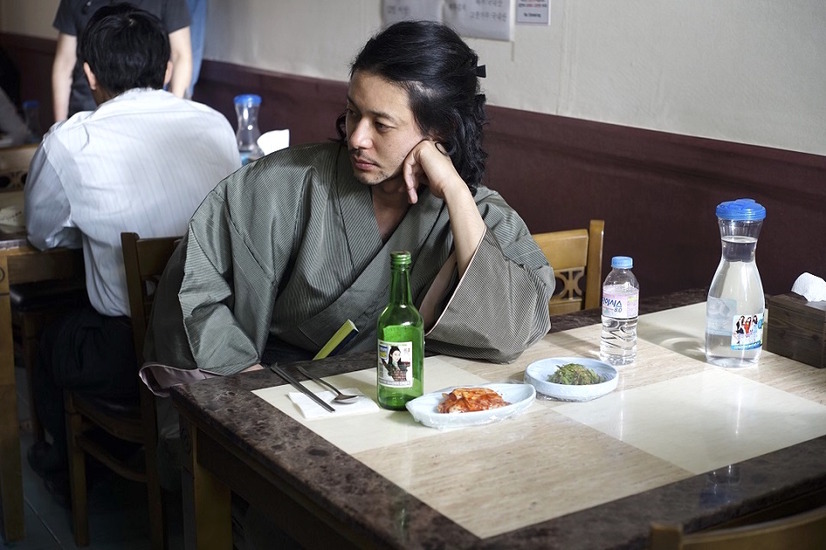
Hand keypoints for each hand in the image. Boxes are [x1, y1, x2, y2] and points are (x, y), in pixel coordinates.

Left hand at [402, 140, 485, 275]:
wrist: (452, 188)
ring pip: (409, 166)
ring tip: (411, 196)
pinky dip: (407, 177)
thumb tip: (409, 180)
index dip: (413, 179)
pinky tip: (411, 188)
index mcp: (435, 152)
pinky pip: (408, 164)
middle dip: (409, 182)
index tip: (411, 193)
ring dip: (408, 182)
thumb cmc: (444, 186)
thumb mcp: (429, 179)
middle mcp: (431, 146)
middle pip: (412, 166)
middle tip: (410, 197)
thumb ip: (420, 175)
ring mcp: (427, 145)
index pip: (418, 166)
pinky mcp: (422, 149)